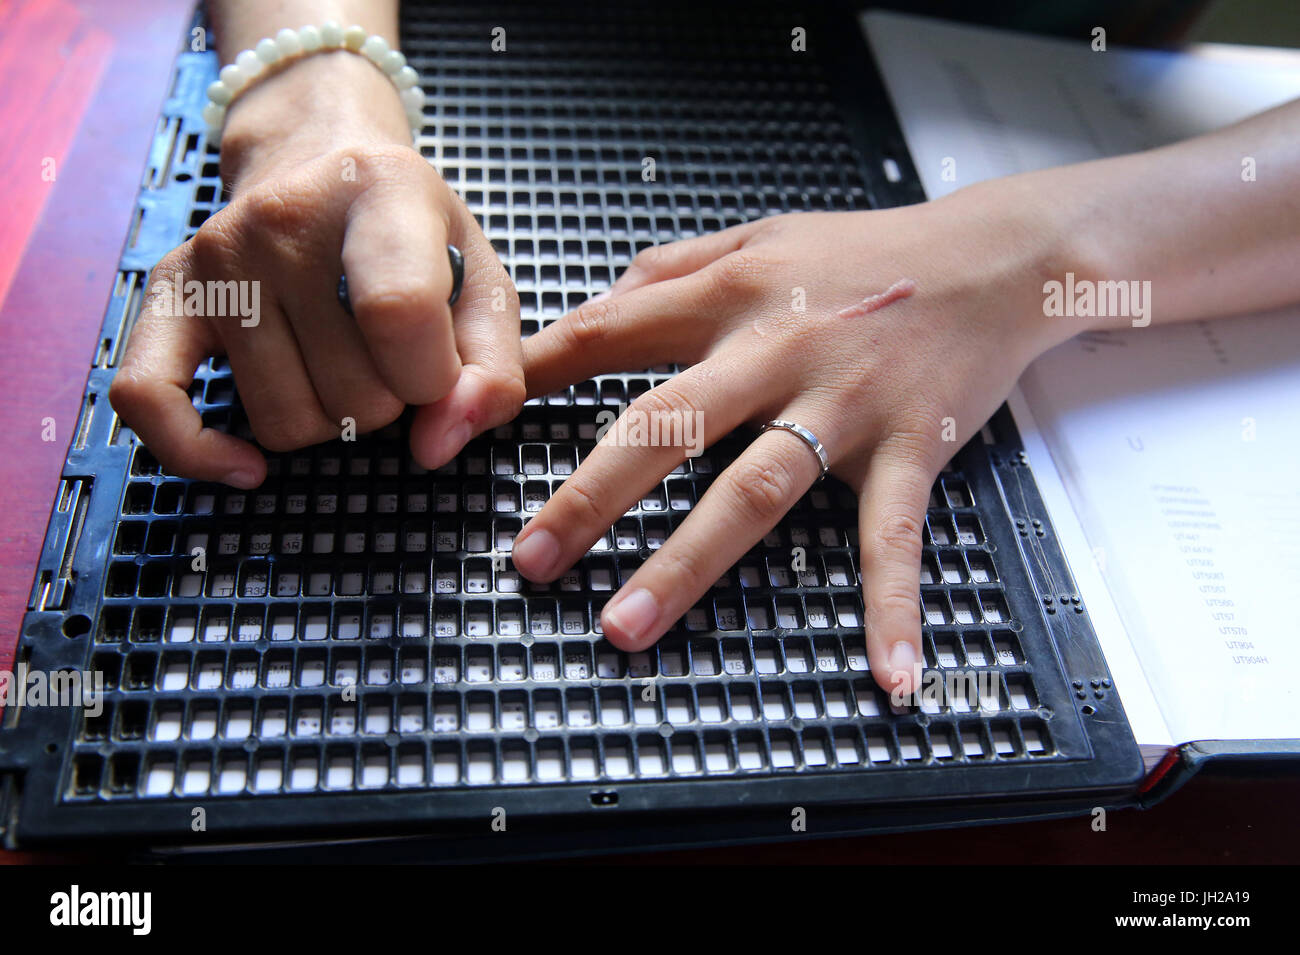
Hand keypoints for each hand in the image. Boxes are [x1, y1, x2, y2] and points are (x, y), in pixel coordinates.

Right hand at [109, 52, 523, 486]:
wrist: (322, 162)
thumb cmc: (417, 239)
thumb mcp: (484, 286)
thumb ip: (494, 372)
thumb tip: (437, 446)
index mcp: (382, 191)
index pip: (399, 313)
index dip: (432, 379)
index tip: (442, 377)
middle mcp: (285, 218)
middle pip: (352, 397)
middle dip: (389, 402)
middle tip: (388, 353)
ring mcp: (217, 256)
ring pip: (285, 424)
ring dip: (327, 421)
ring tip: (338, 359)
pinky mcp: (168, 294)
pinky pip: (150, 401)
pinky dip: (200, 454)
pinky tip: (247, 467)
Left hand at [514, 184, 1075, 693]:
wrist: (995, 255)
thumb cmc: (864, 252)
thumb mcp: (757, 237)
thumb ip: (668, 270)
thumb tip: (590, 309)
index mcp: (728, 294)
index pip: (606, 333)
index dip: (523, 379)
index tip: (453, 429)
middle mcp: (775, 347)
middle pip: (666, 423)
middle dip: (589, 494)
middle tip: (530, 559)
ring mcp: (844, 403)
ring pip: (754, 487)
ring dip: (688, 562)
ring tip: (627, 626)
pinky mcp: (913, 446)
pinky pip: (896, 536)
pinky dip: (893, 606)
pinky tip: (888, 675)